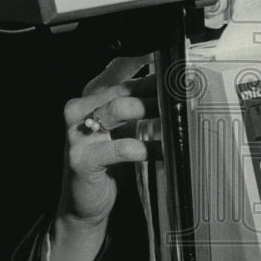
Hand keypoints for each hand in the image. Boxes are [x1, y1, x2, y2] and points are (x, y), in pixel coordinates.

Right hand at [50, 56, 155, 260]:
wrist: (84, 203)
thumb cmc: (108, 161)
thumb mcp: (123, 127)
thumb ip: (139, 103)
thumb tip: (172, 84)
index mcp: (90, 97)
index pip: (116, 68)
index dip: (143, 59)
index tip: (170, 57)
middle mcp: (80, 110)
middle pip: (122, 88)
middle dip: (155, 89)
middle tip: (182, 91)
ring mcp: (78, 134)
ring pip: (118, 110)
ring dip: (151, 111)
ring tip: (174, 117)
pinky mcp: (82, 159)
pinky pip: (121, 148)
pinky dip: (146, 148)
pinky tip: (164, 150)